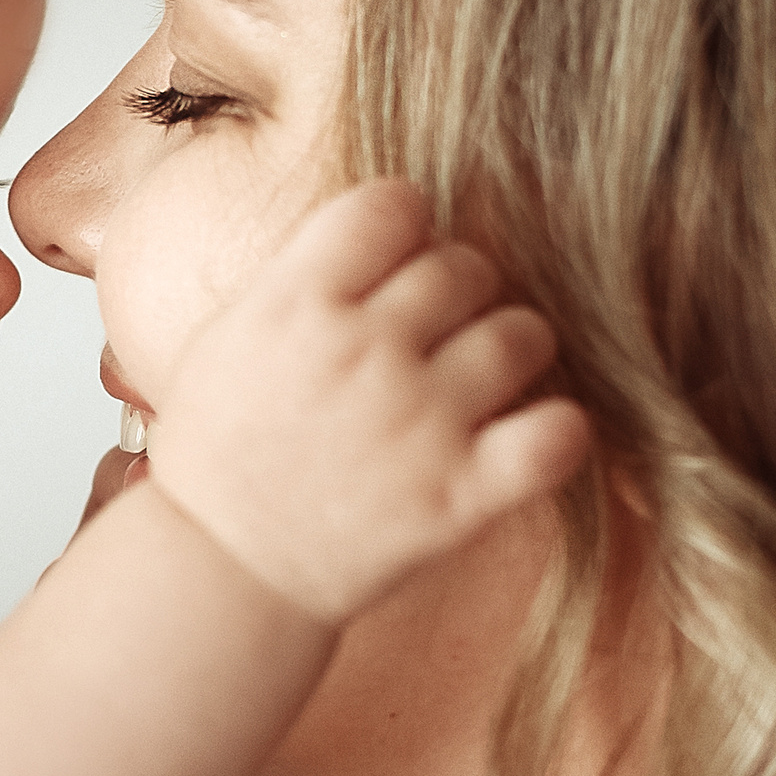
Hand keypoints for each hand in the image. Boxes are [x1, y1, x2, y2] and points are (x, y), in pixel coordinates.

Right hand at [146, 180, 589, 622]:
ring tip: (479, 381)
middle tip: (435, 330)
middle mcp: (363, 350)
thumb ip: (306, 275)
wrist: (221, 572)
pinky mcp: (460, 495)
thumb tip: (385, 225)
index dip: (402, 223)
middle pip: (464, 264)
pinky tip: (523, 435)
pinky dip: (553, 430)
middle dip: (457, 289)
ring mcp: (419, 422)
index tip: (396, 256)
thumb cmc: (218, 452)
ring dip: (508, 350)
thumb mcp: (232, 335)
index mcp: (296, 302)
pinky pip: (557, 434)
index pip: (393, 203)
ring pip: (523, 334)